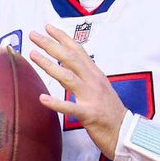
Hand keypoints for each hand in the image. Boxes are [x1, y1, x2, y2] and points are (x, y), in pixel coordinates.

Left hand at [29, 24, 126, 158]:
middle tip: (33, 35)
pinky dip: (56, 102)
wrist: (126, 133)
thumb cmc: (110, 113)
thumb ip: (86, 76)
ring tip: (32, 55)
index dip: (63, 37)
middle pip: (70, 59)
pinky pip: (71, 107)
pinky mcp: (90, 115)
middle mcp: (94, 82)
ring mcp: (92, 98)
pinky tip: (42, 98)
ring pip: (68, 77)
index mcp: (96, 75)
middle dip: (51, 45)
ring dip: (49, 65)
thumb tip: (69, 65)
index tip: (47, 27)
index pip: (78, 51)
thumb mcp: (100, 88)